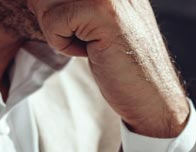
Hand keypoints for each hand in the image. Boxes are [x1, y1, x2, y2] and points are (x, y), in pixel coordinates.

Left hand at [29, 0, 189, 137]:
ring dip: (57, 30)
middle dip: (52, 17)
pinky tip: (92, 52)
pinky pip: (53, 22)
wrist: (152, 97)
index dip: (52, 9)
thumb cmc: (123, 63)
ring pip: (44, 1)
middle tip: (86, 37)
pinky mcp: (102, 10)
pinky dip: (64, 45)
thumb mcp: (95, 19)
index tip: (80, 27)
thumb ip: (71, 1)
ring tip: (91, 44)